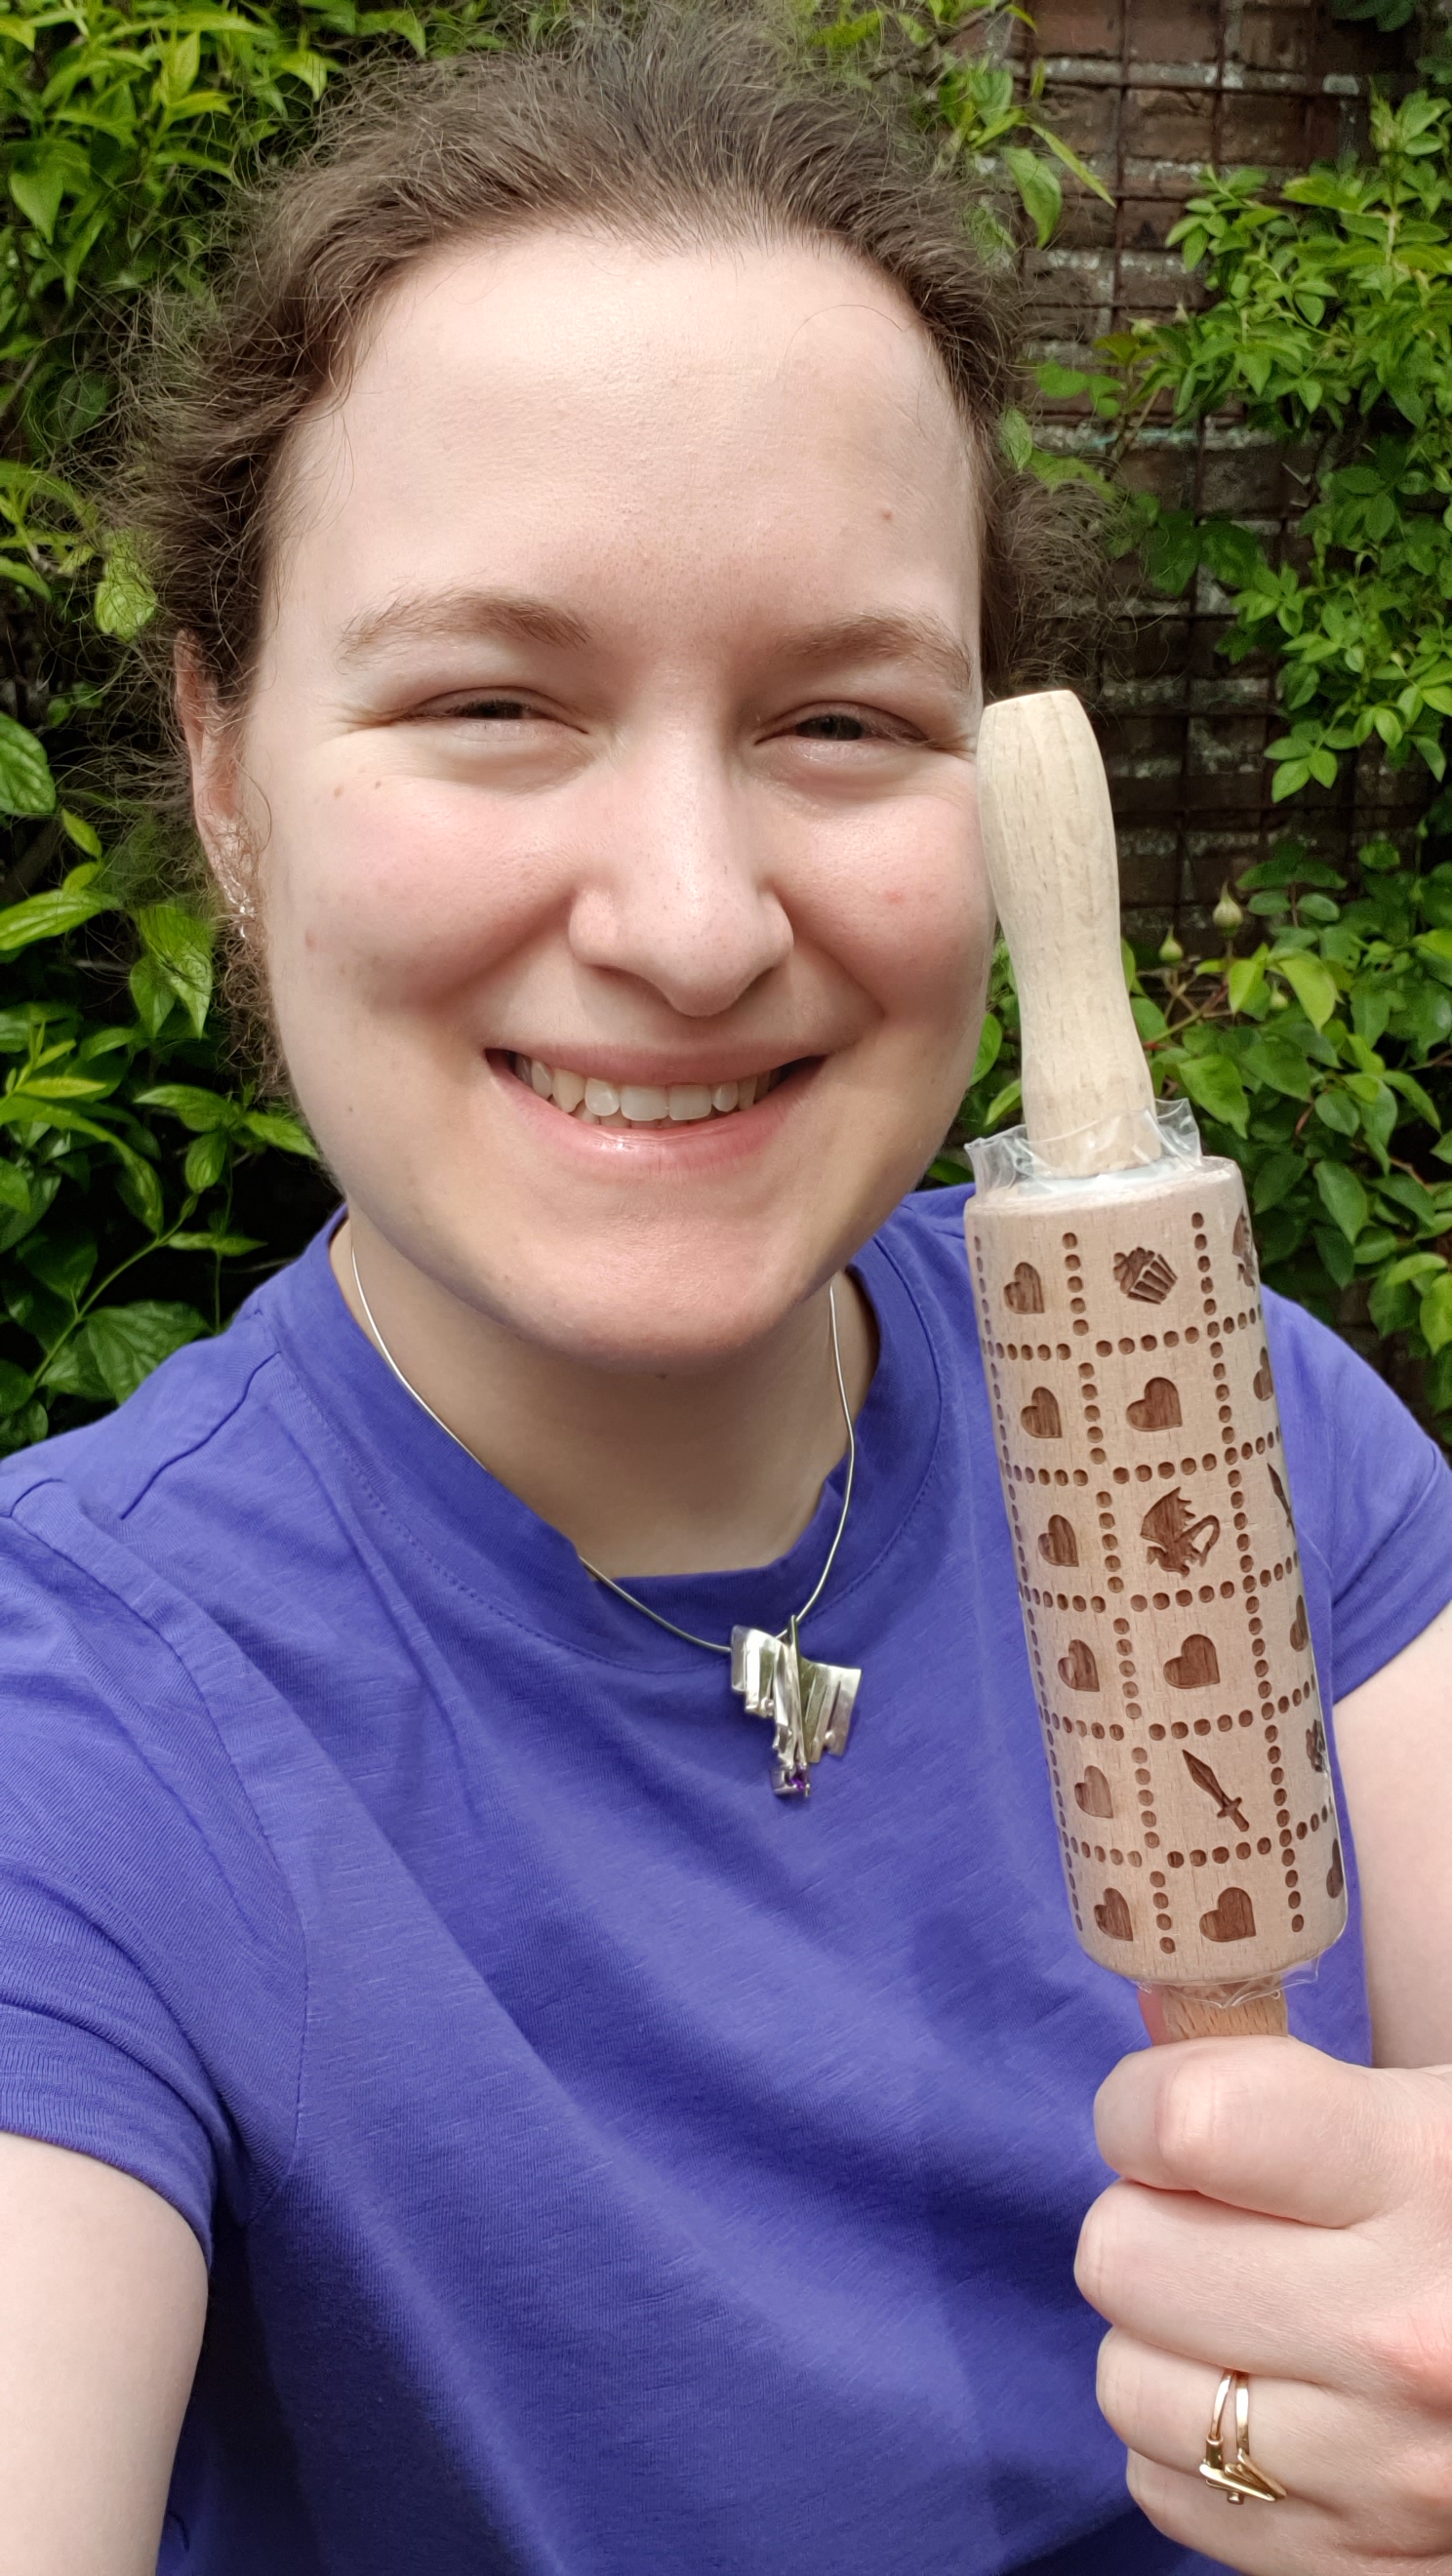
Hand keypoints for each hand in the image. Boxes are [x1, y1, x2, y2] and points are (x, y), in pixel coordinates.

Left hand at [1077, 2037, 1451, 2571]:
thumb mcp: (1426, 2109)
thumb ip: (1280, 2077)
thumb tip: (1150, 2031)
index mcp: (1425, 2177)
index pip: (1184, 2124)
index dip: (1141, 2105)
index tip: (1164, 2115)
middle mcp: (1402, 2334)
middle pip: (1122, 2256)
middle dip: (1149, 2220)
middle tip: (1220, 2217)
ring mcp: (1378, 2470)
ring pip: (1126, 2382)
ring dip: (1164, 2339)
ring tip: (1250, 2309)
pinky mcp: (1349, 2565)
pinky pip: (1163, 2489)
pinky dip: (1193, 2444)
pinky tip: (1273, 2396)